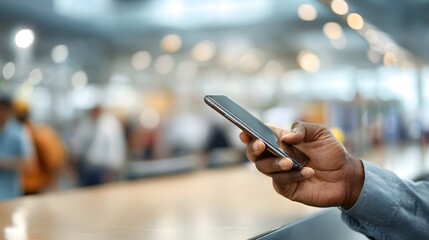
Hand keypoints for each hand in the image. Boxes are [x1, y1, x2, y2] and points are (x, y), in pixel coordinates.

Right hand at [239, 122, 363, 208]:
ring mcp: (280, 173)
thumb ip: (302, 129)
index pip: (260, 135)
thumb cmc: (332, 153)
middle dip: (253, 148)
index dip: (250, 134)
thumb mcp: (320, 133)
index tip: (245, 132)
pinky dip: (292, 176)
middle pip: (255, 154)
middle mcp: (277, 156)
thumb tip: (286, 137)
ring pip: (264, 168)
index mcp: (281, 141)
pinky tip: (307, 172)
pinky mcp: (287, 188)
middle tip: (260, 144)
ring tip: (290, 162)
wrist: (346, 176)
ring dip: (274, 163)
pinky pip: (280, 182)